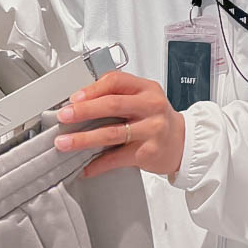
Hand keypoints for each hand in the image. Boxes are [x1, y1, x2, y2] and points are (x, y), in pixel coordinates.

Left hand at [55, 71, 186, 178]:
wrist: (182, 142)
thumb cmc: (157, 118)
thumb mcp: (144, 98)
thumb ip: (119, 95)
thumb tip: (81, 102)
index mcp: (146, 89)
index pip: (117, 81)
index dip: (93, 88)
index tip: (74, 97)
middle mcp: (150, 107)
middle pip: (112, 105)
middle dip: (84, 110)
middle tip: (64, 116)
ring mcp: (151, 130)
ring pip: (111, 133)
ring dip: (84, 139)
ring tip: (65, 143)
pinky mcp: (148, 152)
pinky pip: (117, 158)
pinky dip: (98, 164)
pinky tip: (86, 167)